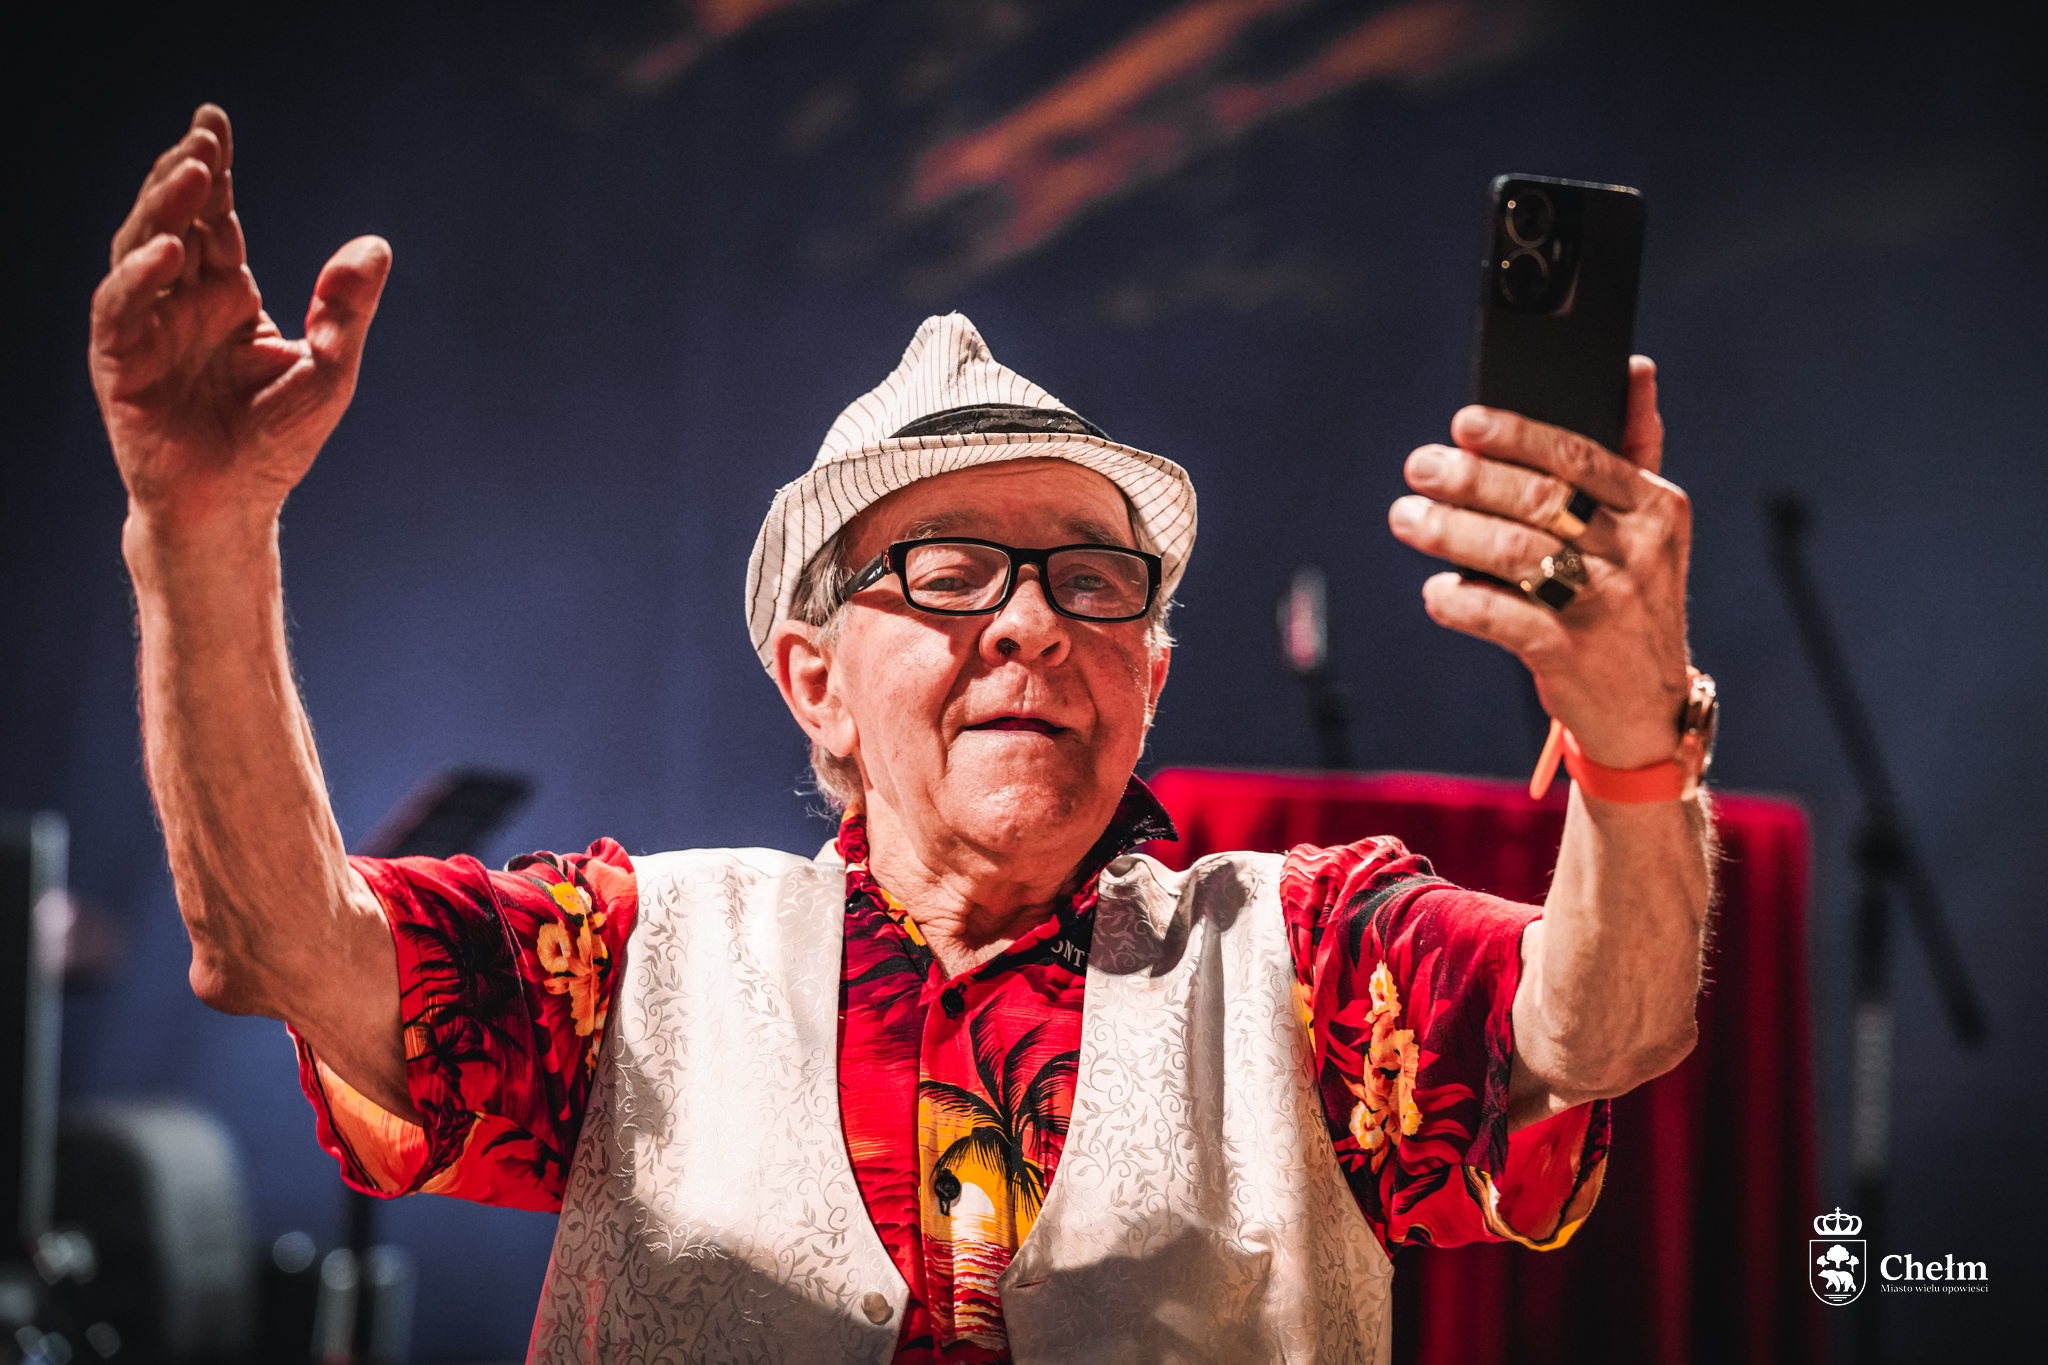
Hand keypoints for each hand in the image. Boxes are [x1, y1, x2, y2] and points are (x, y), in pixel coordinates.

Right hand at [90, 105, 390, 531]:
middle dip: (185, 175)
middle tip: (204, 134)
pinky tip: (171, 251)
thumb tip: (376, 244)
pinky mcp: (121, 365)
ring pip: (140, 251)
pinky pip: (122, 310)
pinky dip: (142, 278)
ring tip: (193, 171)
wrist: (234, 507)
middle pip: (173, 221)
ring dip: (163, 210)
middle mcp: (179, 303)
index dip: (214, 171)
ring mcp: (146, 331)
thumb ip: (347, 308)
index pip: (214, 220)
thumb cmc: (277, 442)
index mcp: (224, 296)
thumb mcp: (330, 370)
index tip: (214, 120)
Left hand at [1387, 358, 1692, 770]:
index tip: (1464, 422)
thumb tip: (1634, 367)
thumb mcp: (1649, 525)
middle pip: (1540, 501)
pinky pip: (1503, 619)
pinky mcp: (1570, 655)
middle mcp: (1637, 552)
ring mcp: (1606, 605)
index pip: (1580, 457)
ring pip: (1514, 555)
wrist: (1646, 707)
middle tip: (1419, 467)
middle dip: (1472, 479)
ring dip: (1449, 532)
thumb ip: (1635, 450)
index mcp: (1656, 507)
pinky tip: (1435, 591)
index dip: (1518, 436)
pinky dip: (1461, 601)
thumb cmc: (1631, 598)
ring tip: (1406, 518)